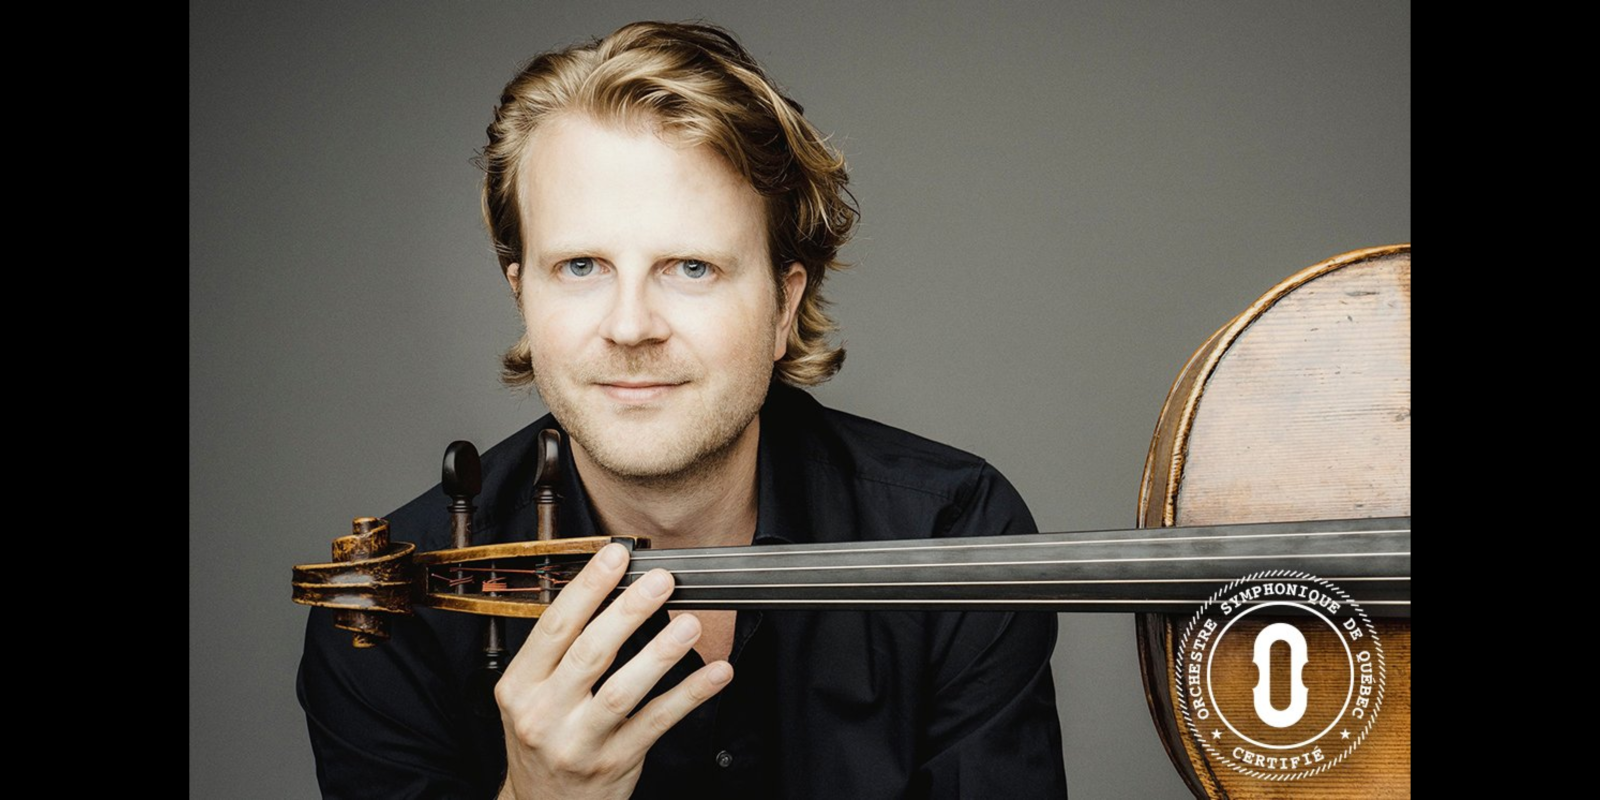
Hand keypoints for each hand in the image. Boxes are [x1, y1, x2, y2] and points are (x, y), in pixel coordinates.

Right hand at [495, 543, 733, 799]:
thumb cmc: (543, 738)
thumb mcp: (530, 694)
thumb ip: (558, 651)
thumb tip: (606, 587)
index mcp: (520, 685)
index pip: (555, 626)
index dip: (588, 587)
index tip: (617, 556)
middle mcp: (544, 714)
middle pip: (590, 653)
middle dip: (628, 612)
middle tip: (661, 581)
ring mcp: (579, 742)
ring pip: (622, 691)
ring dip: (660, 655)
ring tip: (690, 624)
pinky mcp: (614, 763)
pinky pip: (656, 723)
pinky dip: (689, 696)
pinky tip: (716, 674)